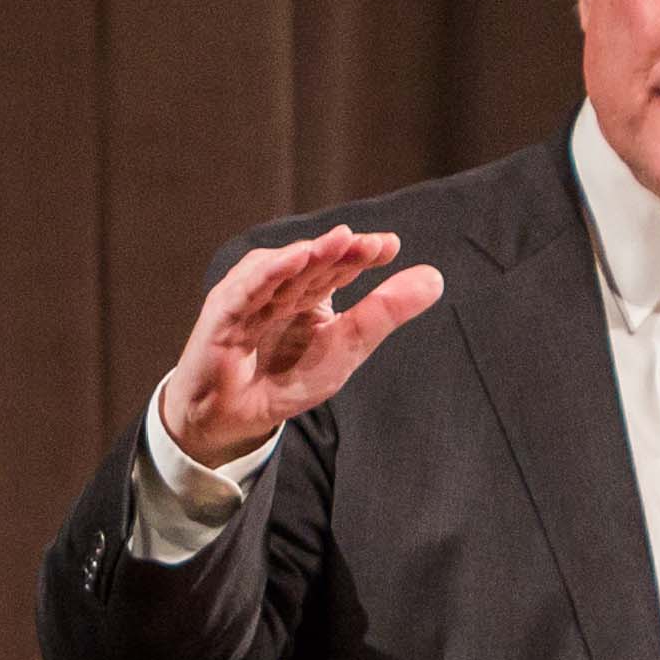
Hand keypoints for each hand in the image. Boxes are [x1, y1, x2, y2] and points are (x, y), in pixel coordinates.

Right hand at [154, 225, 443, 468]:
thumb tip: (435, 277)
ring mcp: (251, 296)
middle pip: (313, 261)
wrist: (236, 418)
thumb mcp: (346, 348)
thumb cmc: (286, 380)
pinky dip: (269, 272)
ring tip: (339, 241)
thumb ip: (384, 313)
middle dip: (340, 250)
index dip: (362, 254)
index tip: (390, 247)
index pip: (339, 265)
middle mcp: (281, 287)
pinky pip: (247, 289)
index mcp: (310, 292)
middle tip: (370, 244)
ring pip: (282, 267)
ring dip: (309, 252)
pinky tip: (294, 259)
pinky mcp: (224, 312)